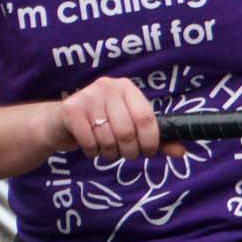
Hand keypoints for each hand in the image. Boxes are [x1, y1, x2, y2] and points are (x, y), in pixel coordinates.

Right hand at [53, 75, 179, 162]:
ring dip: (110, 153)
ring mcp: (88, 96)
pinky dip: (92, 151)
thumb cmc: (101, 124)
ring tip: (107, 150)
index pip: (146, 117)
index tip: (149, 152)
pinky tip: (91, 147)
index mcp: (128, 88)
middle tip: (125, 154)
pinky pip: (89, 141)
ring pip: (108, 138)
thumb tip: (181, 152)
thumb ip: (155, 138)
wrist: (59, 122)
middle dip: (129, 151)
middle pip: (127, 131)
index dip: (151, 140)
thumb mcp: (130, 127)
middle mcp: (109, 86)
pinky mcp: (70, 109)